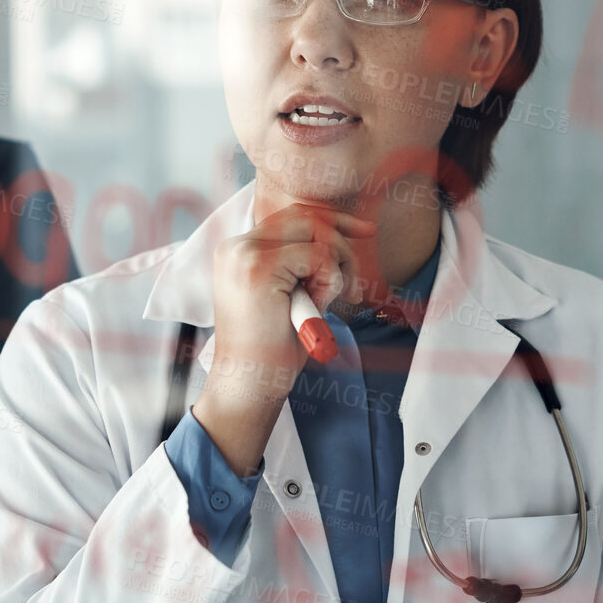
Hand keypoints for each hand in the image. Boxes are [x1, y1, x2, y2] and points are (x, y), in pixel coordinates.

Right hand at [195, 203, 374, 473]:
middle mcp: (237, 245)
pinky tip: (316, 308)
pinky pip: (319, 256)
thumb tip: (342, 231)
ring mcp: (246, 254)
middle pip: (307, 218)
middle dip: (342, 245)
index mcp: (239, 250)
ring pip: (317, 235)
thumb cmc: (270, 349)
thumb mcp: (289, 295)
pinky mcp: (261, 268)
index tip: (365, 231)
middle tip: (355, 286)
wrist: (248, 386)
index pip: (294, 217)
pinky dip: (331, 282)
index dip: (333, 221)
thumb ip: (302, 263)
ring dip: (336, 270)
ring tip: (325, 304)